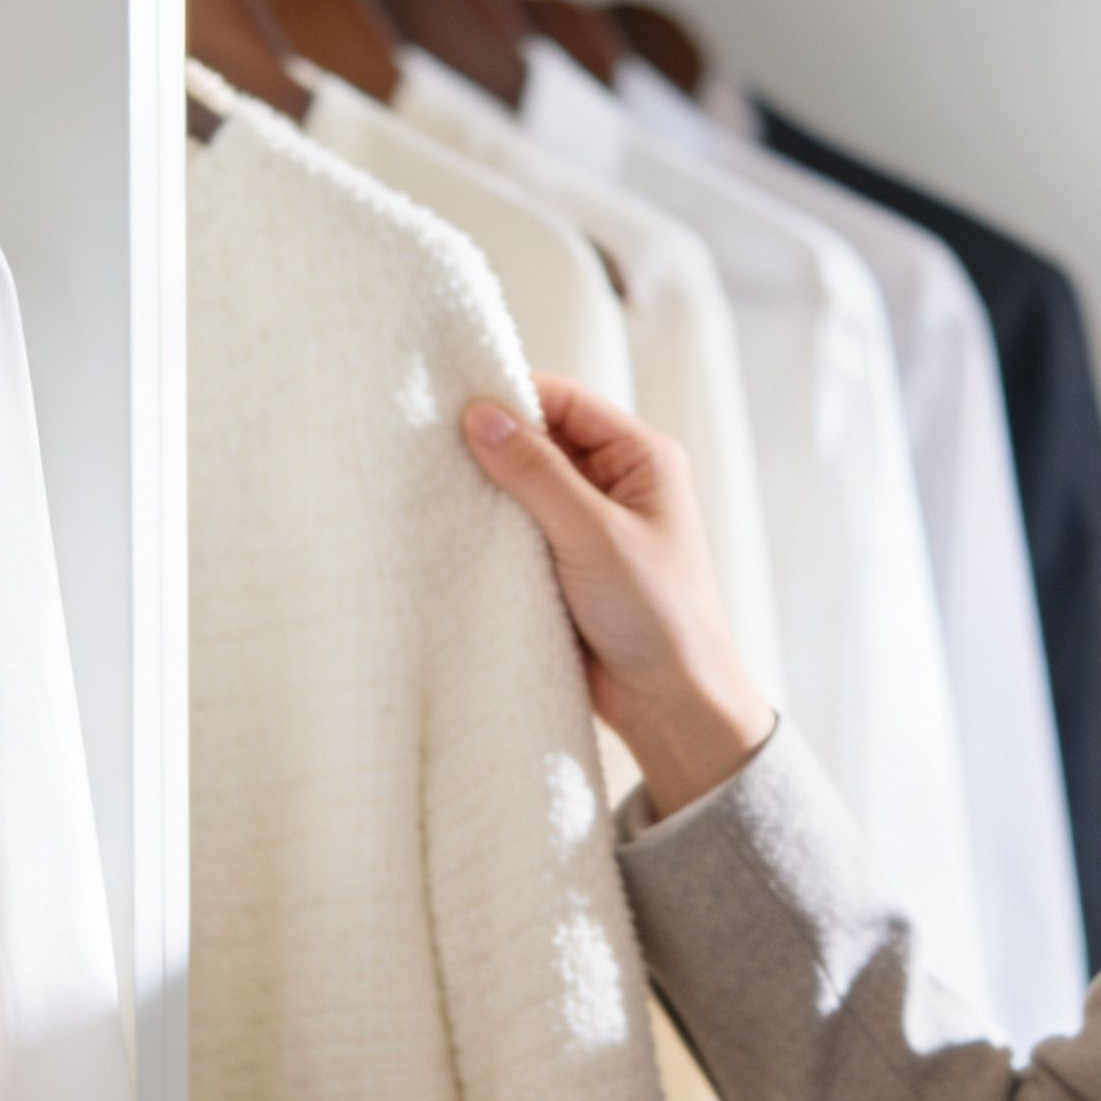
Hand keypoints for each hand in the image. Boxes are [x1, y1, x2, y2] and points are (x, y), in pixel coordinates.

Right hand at [462, 376, 777, 816]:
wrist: (671, 705)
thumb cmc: (657, 615)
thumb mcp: (595, 535)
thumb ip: (538, 473)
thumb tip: (481, 414)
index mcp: (643, 457)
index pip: (567, 401)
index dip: (511, 396)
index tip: (450, 404)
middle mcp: (618, 482)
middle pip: (542, 438)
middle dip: (492, 442)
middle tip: (428, 444)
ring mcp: (590, 524)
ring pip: (525, 485)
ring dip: (487, 488)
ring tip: (431, 483)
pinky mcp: (567, 563)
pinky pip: (520, 529)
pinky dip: (490, 528)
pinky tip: (452, 528)